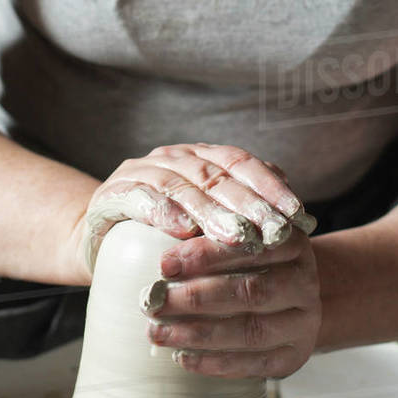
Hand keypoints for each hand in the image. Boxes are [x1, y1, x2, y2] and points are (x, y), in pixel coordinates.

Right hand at [72, 142, 316, 276]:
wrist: (100, 241)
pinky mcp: (111, 196)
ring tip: (237, 236)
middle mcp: (170, 158)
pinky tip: (182, 230)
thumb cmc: (162, 234)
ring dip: (211, 212)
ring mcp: (139, 173)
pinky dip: (161, 212)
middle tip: (275, 231)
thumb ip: (242, 208)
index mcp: (198, 157)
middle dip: (248, 204)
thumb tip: (293, 211)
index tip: (297, 213)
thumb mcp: (205, 220)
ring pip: (181, 186)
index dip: (268, 185)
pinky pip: (139, 199)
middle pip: (214, 175)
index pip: (238, 161)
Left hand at [142, 227, 321, 378]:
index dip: (205, 256)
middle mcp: (305, 283)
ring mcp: (304, 323)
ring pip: (251, 332)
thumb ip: (211, 234)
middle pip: (251, 291)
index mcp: (293, 243)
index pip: (249, 247)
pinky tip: (182, 358)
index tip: (164, 264)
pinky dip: (215, 364)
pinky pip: (254, 365)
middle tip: (153, 302)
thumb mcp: (240, 238)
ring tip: (158, 333)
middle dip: (196, 298)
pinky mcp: (295, 356)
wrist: (293, 298)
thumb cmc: (252, 262)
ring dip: (199, 334)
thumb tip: (162, 243)